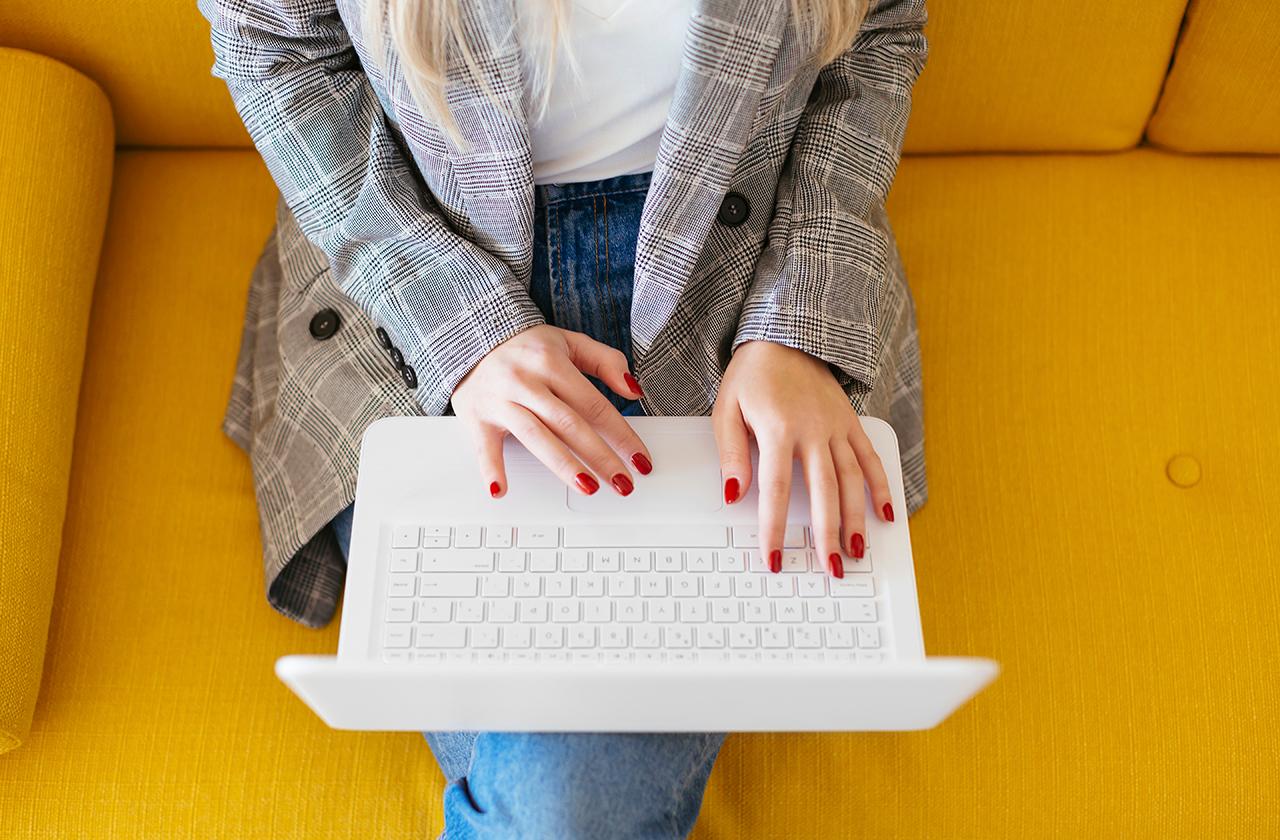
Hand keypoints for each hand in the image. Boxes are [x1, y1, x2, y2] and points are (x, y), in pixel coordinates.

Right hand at [451, 325, 651, 497]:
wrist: (470, 336)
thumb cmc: (525, 346)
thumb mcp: (570, 342)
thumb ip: (606, 362)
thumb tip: (634, 391)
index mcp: (552, 363)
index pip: (595, 405)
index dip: (621, 434)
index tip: (639, 459)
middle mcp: (526, 382)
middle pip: (570, 424)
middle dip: (601, 456)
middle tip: (623, 483)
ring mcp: (501, 400)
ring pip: (536, 436)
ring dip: (563, 465)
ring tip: (588, 487)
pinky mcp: (477, 417)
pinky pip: (485, 447)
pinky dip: (491, 469)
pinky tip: (501, 490)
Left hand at [712, 340, 895, 577]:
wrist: (786, 336)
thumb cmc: (752, 375)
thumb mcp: (726, 408)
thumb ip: (731, 453)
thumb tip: (733, 494)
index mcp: (778, 429)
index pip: (775, 489)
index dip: (774, 527)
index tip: (773, 557)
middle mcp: (813, 430)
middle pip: (823, 492)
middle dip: (827, 534)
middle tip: (830, 568)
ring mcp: (836, 427)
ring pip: (852, 480)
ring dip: (856, 519)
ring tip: (857, 552)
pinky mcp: (850, 422)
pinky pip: (870, 458)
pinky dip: (880, 486)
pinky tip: (885, 514)